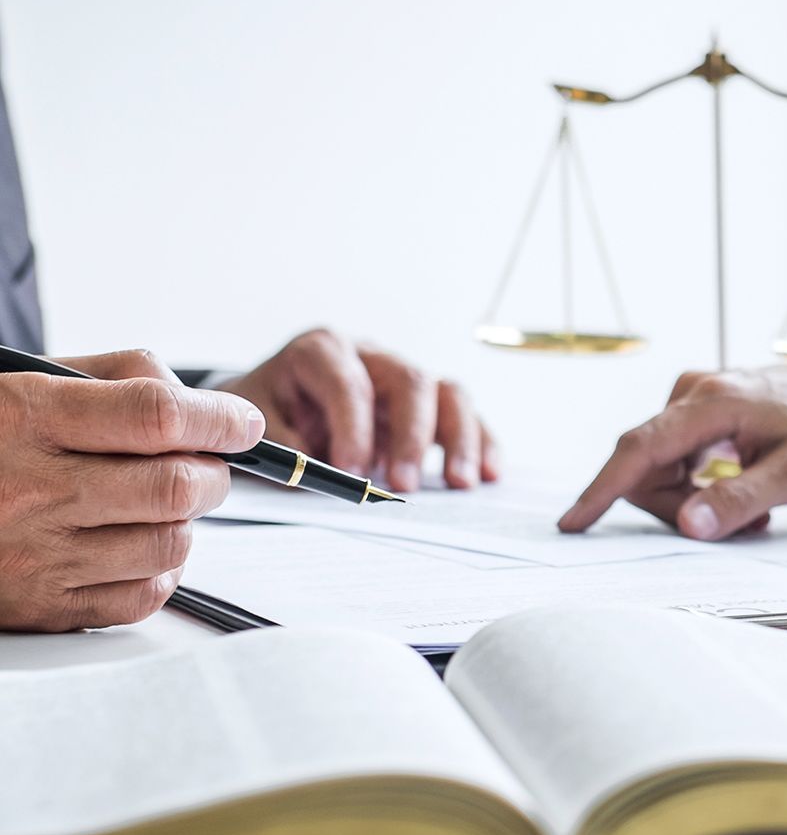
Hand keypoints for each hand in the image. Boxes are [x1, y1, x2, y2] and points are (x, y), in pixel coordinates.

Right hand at [0, 350, 263, 630]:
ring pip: (170, 543)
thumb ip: (117, 380)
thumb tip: (202, 406)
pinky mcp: (42, 606)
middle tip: (210, 464)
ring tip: (164, 502)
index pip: (156, 415)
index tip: (244, 424)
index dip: (218, 419)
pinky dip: (162, 569)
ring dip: (188, 521)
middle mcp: (30, 489)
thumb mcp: (24, 381)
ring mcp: (36, 554)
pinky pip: (143, 595)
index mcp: (24, 416)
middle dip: (214, 473)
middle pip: (175, 485)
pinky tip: (139, 543)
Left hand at [217, 328, 499, 492]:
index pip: (348, 382)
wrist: (270, 408)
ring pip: (448, 393)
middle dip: (409, 436)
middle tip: (402, 484)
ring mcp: (404, 378)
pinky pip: (465, 416)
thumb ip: (279, 446)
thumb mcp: (250, 426)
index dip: (352, 428)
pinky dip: (481, 442)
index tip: (349, 472)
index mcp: (322, 351)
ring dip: (459, 439)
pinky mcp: (427, 405)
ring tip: (459, 483)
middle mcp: (371, 357)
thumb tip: (312, 470)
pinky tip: (488, 474)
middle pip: (409, 381)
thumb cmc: (263, 415)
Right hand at [560, 348, 786, 539]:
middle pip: (647, 466)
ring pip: (662, 465)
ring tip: (753, 510)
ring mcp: (698, 397)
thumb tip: (687, 526)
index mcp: (712, 403)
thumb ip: (739, 501)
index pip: (639, 450)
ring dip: (695, 499)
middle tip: (738, 525)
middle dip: (678, 507)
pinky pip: (678, 456)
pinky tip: (745, 491)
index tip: (572, 523)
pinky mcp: (706, 408)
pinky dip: (702, 484)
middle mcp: (695, 392)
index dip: (601, 490)